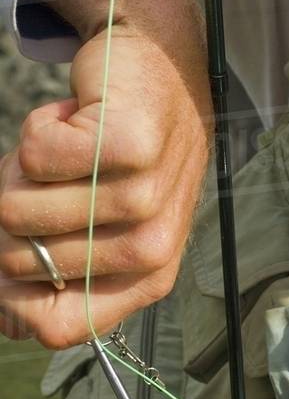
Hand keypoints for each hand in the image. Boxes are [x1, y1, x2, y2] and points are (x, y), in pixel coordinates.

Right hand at [0, 0, 211, 347]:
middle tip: (54, 179)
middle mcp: (152, 249)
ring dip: (23, 168)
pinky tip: (77, 119)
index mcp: (146, 280)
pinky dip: (37, 129)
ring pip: (17, 207)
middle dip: (13, 212)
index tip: (12, 245)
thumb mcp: (103, 223)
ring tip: (68, 150)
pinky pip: (34, 157)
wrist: (163, 72)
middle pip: (19, 261)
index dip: (9, 296)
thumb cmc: (124, 154)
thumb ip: (62, 273)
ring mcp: (145, 198)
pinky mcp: (129, 145)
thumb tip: (10, 319)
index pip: (56, 326)